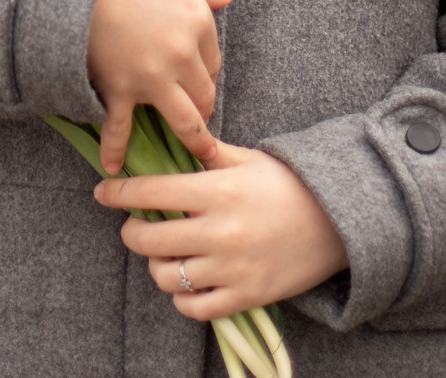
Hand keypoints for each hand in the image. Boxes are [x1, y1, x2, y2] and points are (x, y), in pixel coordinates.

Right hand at [86, 0, 231, 170]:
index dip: (206, 70)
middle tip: (201, 117)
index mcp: (197, 22)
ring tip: (199, 158)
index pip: (214, 60)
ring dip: (194, 142)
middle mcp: (182, 55)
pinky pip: (120, 128)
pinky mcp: (119, 90)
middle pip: (205, 94)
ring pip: (184, 121)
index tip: (198, 76)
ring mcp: (151, 77)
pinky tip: (114, 167)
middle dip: (205, 107)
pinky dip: (115, 150)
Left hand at [95, 142, 346, 317]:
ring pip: (166, 276)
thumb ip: (209, 154)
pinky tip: (189, 279)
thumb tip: (175, 139)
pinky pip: (195, 307)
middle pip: (148, 239)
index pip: (152, 191)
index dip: (119, 192)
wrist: (341, 221)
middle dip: (133, 231)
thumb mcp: (250, 160)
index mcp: (220, 191)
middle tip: (138, 225)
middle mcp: (221, 231)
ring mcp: (233, 268)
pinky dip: (183, 296)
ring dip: (158, 265)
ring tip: (168, 253)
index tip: (103, 192)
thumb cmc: (291, 185)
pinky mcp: (246, 296)